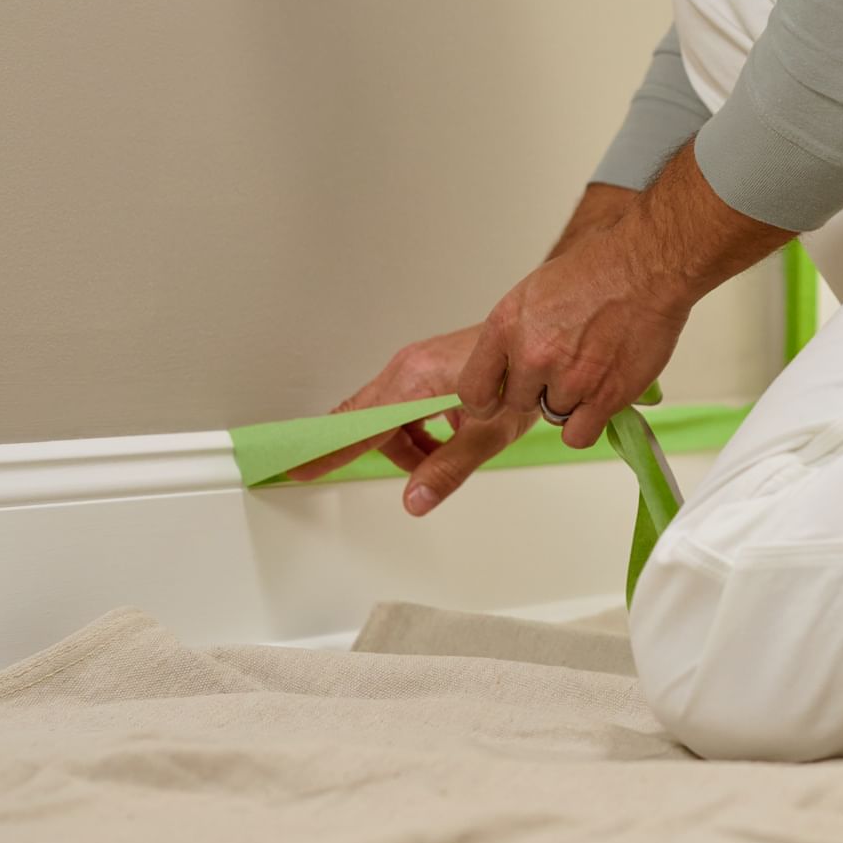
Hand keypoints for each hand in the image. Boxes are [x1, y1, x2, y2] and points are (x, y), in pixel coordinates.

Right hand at [284, 324, 519, 512]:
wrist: (543, 341)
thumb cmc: (522, 376)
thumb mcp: (490, 433)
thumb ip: (449, 468)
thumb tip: (415, 501)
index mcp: (415, 380)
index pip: (358, 423)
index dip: (328, 449)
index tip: (299, 465)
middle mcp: (407, 366)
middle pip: (370, 422)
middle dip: (389, 452)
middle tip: (411, 472)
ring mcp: (415, 364)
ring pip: (388, 416)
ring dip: (410, 444)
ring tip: (448, 453)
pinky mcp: (425, 366)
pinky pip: (403, 405)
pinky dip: (417, 428)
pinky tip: (448, 437)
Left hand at [455, 144, 790, 478]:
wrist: (646, 266)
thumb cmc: (597, 269)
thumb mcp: (533, 293)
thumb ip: (514, 334)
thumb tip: (507, 364)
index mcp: (506, 326)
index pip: (473, 390)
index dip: (486, 400)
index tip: (498, 399)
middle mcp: (532, 355)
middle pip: (518, 403)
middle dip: (538, 391)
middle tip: (566, 366)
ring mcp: (568, 378)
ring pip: (554, 415)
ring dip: (571, 401)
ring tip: (594, 366)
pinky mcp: (604, 396)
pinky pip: (579, 435)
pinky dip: (589, 423)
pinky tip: (601, 398)